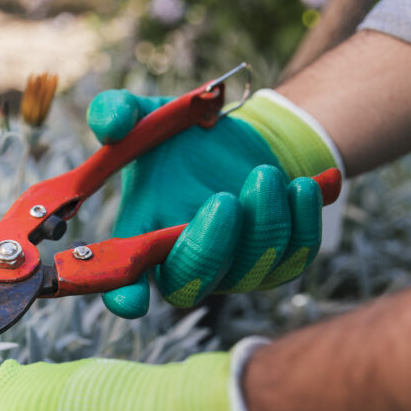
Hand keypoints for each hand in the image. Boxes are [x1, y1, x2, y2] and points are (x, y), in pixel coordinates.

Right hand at [87, 89, 337, 317]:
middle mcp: (182, 266)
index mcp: (140, 241)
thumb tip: (110, 125)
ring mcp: (232, 272)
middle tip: (224, 198)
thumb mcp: (146, 116)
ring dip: (262, 223)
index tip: (131, 297)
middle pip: (189, 288)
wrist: (244, 142)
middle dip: (207, 249)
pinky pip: (294, 258)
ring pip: (249, 272)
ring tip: (264, 173)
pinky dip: (299, 223)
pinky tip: (299, 186)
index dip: (125, 297)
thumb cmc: (184, 139)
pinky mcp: (276, 263)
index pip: (124, 285)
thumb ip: (116, 112)